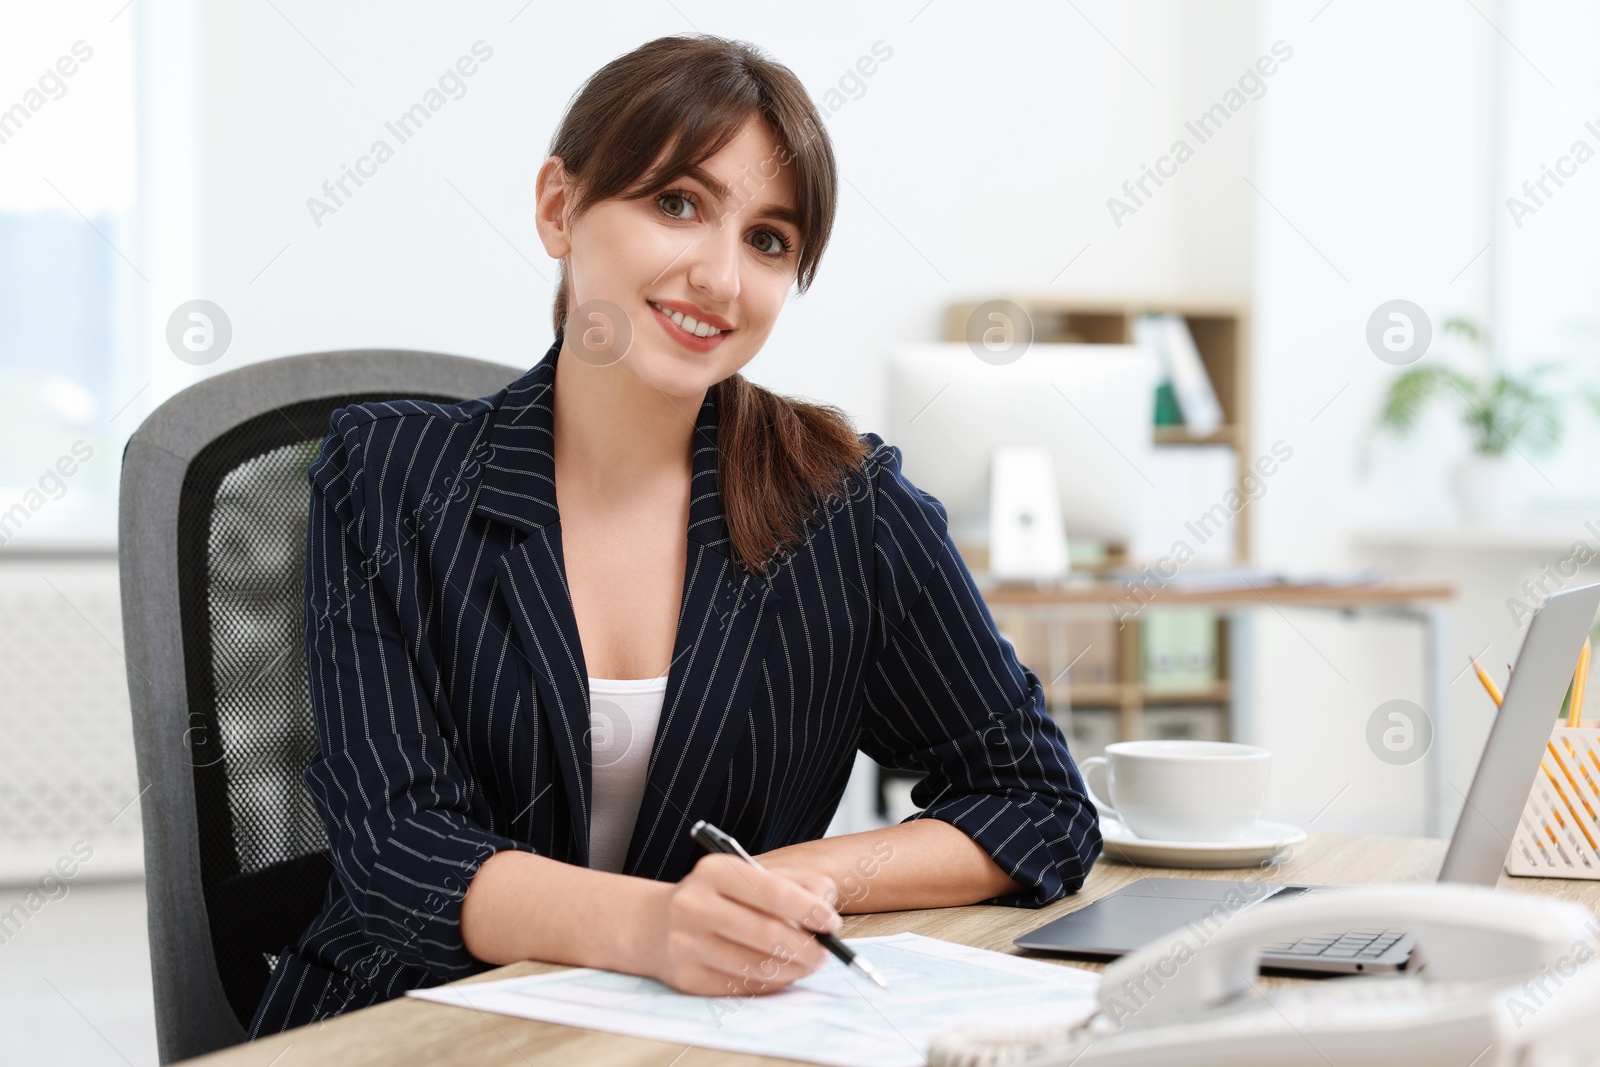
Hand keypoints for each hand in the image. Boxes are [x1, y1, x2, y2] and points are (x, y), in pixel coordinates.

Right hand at [643, 854, 840, 996]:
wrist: (655, 924)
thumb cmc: (716, 897)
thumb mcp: (748, 876)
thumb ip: (794, 882)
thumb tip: (825, 904)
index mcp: (713, 871)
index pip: (771, 891)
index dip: (808, 909)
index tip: (831, 923)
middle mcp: (694, 904)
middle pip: (767, 934)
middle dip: (806, 948)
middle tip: (825, 953)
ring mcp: (686, 943)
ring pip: (757, 966)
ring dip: (792, 970)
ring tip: (806, 964)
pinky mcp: (686, 977)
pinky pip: (742, 987)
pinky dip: (770, 984)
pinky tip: (779, 974)